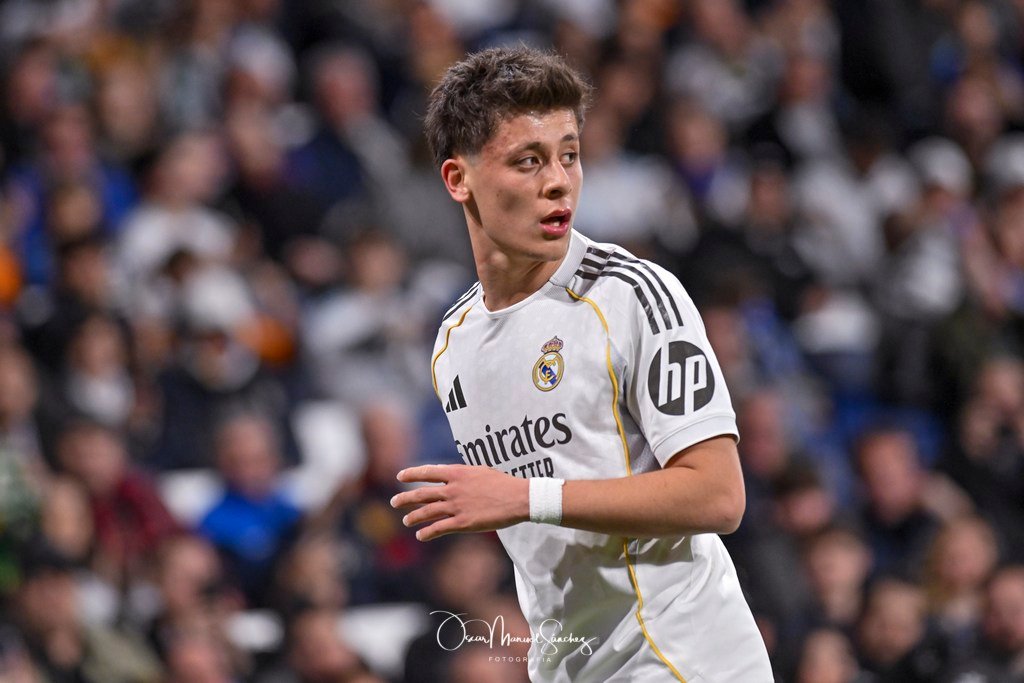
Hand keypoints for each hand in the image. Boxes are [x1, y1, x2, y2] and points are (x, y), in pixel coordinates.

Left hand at [390, 464, 528, 540]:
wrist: (518, 498)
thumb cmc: (502, 483)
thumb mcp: (479, 471)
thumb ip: (461, 474)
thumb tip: (446, 473)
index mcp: (457, 473)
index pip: (427, 472)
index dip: (411, 474)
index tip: (400, 477)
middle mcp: (453, 489)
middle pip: (422, 494)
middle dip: (405, 498)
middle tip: (394, 502)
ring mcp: (456, 507)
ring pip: (427, 512)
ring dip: (413, 517)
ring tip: (405, 520)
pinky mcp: (463, 523)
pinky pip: (439, 528)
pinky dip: (427, 532)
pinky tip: (420, 536)